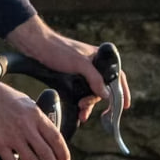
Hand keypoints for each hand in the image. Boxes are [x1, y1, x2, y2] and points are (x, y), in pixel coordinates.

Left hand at [7, 17, 132, 122]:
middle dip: (96, 100)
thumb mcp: (79, 64)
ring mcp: (82, 72)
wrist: (35, 46)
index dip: (122, 91)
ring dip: (88, 104)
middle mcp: (93, 66)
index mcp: (99, 58)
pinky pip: (81, 93)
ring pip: (91, 93)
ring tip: (82, 113)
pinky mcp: (71, 78)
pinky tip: (79, 112)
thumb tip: (107, 95)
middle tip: (85, 106)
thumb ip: (95, 78)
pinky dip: (81, 103)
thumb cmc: (58, 49)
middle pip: (103, 88)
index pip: (117, 76)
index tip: (124, 106)